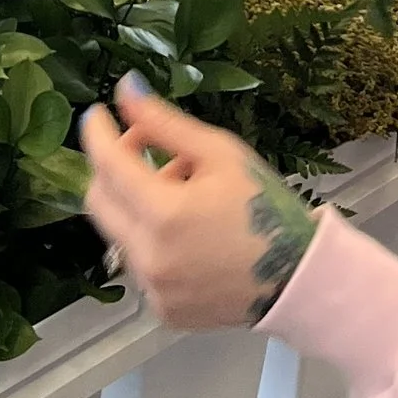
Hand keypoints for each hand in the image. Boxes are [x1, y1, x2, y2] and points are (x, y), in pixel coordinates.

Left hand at [79, 77, 320, 331]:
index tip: (97, 114)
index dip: (97, 134)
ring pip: (119, 232)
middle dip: (112, 168)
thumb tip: (125, 87)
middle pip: (99, 201)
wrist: (299, 278)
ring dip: (136, 204)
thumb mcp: (220, 153)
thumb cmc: (265, 208)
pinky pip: (139, 263)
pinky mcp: (162, 309)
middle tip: (142, 146)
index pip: (107, 165)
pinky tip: (187, 229)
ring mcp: (153, 289)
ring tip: (181, 189)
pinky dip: (151, 238)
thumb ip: (165, 122)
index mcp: (164, 215)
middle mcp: (149, 258)